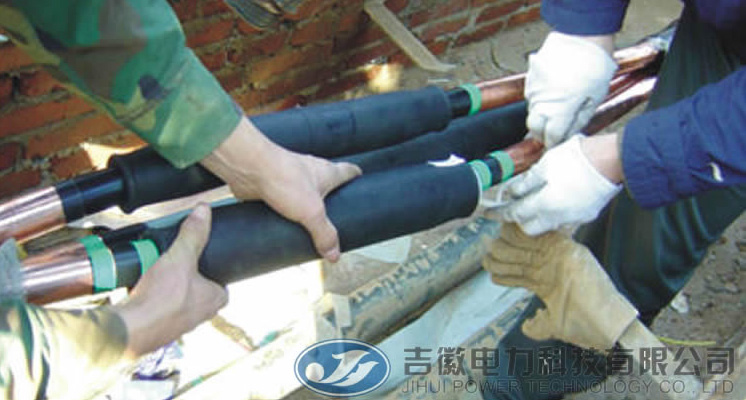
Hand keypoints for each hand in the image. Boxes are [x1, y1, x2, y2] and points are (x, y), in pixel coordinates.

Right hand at [114, 204, 226, 357]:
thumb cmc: (162, 299)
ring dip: (167, 288)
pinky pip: (159, 309)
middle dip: (186, 277)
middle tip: (174, 263)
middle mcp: (201, 316)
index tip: (202, 259)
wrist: (131, 329)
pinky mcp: (159, 329)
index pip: (222, 283)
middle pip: (198, 289)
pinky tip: (143, 288)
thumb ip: (193, 234)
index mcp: (214, 300)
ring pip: (177, 300)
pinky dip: (152, 298)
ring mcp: (180, 325)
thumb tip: (203, 211)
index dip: (213, 270)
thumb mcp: (180, 257)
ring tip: (156, 273)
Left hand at [201, 118, 361, 261]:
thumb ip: (324, 234)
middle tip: (336, 216)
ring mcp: (291, 178)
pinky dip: (286, 210)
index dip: (356, 178)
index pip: (349, 171)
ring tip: (310, 225)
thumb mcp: (312, 212)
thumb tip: (334, 254)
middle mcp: (310, 172)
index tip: (361, 185)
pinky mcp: (273, 186)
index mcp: (327, 172)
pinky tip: (284, 224)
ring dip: (307, 206)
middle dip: (332, 198)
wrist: (249, 168)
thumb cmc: (283, 177)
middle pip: (327, 183)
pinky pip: (284, 200)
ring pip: (304, 192)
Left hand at [483, 223, 637, 350]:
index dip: (497, 267)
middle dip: (498, 251)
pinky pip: (544, 236)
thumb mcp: (553, 327)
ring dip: (507, 241)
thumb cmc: (585, 326)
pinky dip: (525, 233)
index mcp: (543, 282)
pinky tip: (509, 232)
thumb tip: (527, 326)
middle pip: (516, 253)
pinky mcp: (568, 250)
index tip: (487, 264)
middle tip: (487, 248)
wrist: (609, 323)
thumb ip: (538, 325)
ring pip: (526, 243)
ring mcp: (558, 257)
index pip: (514, 270)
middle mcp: (548, 267)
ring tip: (494, 241)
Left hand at [489, 134, 621, 234]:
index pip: (515, 214)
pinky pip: (565, 220)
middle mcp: (559, 217)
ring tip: (537, 198)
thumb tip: (513, 192)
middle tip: (515, 205)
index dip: (500, 213)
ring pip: (548, 225)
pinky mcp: (587, 216)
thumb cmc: (578, 158)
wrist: (611, 160)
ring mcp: (575, 219)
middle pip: (530, 228)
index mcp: (545, 205)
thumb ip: (526, 182)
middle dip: (520, 219)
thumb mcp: (544, 165)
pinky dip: (556, 213)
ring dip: (539, 215)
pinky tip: (557, 198)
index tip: (489, 214)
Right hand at [525, 32, 616, 147]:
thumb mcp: (595, 98)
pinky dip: (539, 100)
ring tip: (554, 112)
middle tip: (552, 134)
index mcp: (560, 110)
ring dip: (541, 116)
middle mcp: (542, 102)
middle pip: (534, 127)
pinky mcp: (531, 77)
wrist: (583, 36)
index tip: (557, 145)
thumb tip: (569, 133)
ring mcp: (534, 89)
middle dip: (542, 133)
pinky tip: (551, 95)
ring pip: (532, 111)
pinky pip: (531, 95)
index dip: (554, 143)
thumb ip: (580, 120)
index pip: (551, 136)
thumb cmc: (594, 66)